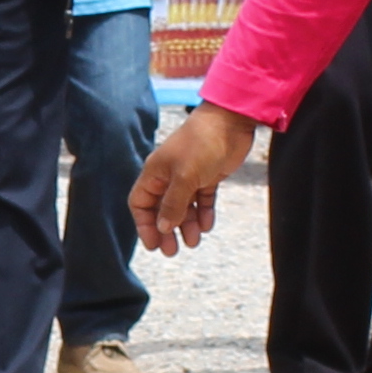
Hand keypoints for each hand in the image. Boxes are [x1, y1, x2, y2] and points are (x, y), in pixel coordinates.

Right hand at [130, 104, 260, 252]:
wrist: (231, 122)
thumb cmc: (202, 144)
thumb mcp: (184, 177)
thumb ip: (173, 205)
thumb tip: (162, 228)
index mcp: (155, 173)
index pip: (140, 203)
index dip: (144, 224)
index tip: (153, 244)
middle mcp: (169, 176)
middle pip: (161, 209)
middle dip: (166, 230)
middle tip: (172, 250)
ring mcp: (189, 176)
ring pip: (183, 207)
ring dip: (187, 224)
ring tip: (194, 241)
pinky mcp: (209, 175)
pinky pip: (202, 199)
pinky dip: (203, 213)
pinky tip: (206, 225)